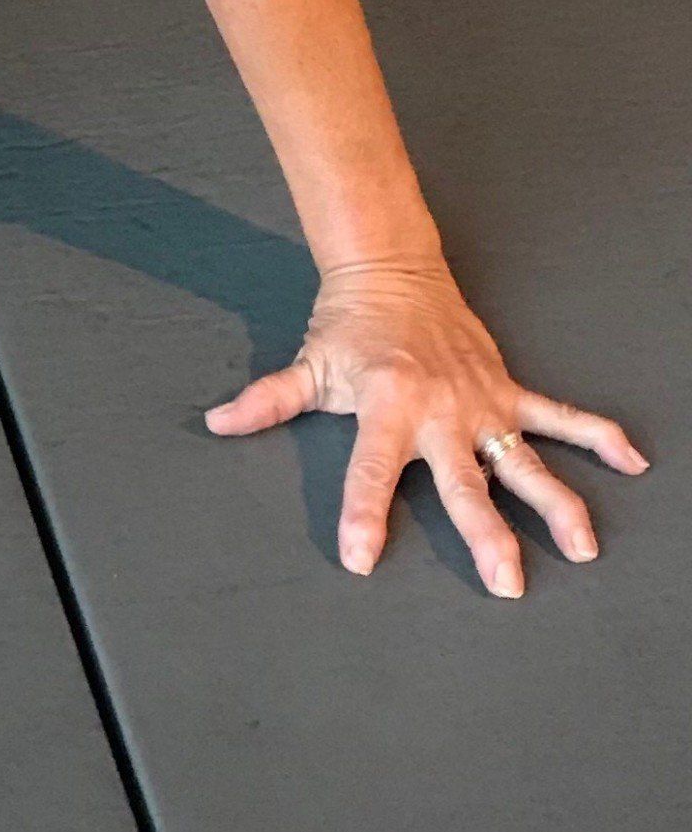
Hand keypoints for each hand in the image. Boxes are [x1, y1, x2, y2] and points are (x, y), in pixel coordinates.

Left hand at [206, 254, 647, 594]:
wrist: (391, 268)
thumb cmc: (349, 326)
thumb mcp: (308, 364)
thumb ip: (269, 400)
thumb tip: (217, 423)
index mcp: (386, 407)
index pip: (370, 471)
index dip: (363, 513)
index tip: (362, 557)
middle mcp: (440, 412)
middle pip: (464, 482)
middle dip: (485, 533)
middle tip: (507, 583)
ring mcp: (481, 404)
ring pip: (524, 462)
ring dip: (556, 503)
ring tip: (584, 546)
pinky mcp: (506, 391)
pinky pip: (559, 416)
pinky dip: (598, 434)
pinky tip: (634, 459)